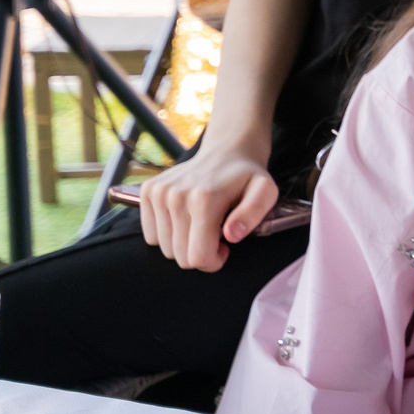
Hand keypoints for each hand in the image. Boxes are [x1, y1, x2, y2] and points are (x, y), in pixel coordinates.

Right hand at [136, 140, 277, 270]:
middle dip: (200, 255)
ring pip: (164, 248)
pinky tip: (185, 219)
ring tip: (202, 225)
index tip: (225, 247)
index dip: (213, 262)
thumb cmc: (248, 178)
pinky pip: (151, 234)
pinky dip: (168, 234)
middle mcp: (176, 196)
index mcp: (204, 200)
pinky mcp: (148, 191)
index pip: (197, 257)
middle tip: (215, 235)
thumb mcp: (265, 192)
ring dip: (184, 244)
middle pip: (180, 256)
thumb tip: (231, 234)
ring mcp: (158, 192)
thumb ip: (253, 214)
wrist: (227, 151)